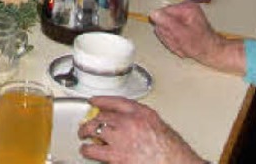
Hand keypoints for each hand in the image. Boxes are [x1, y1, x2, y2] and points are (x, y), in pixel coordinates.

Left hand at [77, 97, 204, 163]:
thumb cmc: (172, 151)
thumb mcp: (159, 127)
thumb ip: (143, 121)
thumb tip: (129, 123)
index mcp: (143, 114)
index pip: (117, 101)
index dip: (103, 100)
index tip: (95, 101)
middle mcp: (130, 122)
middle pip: (103, 115)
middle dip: (92, 119)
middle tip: (87, 123)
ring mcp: (122, 138)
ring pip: (95, 129)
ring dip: (86, 132)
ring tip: (83, 135)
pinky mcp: (116, 155)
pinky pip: (94, 150)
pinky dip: (88, 150)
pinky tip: (87, 150)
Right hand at [149, 2, 244, 73]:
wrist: (212, 53)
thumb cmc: (200, 44)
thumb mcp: (181, 34)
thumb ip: (167, 23)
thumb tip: (153, 13)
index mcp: (185, 8)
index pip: (162, 14)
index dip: (165, 28)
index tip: (174, 37)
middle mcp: (184, 10)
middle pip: (163, 22)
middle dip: (170, 36)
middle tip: (180, 43)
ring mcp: (184, 18)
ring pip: (166, 30)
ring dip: (172, 41)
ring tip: (183, 46)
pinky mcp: (183, 25)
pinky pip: (171, 34)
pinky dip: (175, 42)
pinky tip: (183, 46)